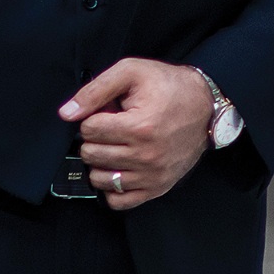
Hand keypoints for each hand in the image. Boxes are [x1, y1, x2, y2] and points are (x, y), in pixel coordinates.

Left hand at [62, 58, 215, 209]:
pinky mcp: (158, 187)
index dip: (94, 117)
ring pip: (99, 179)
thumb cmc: (170, 87)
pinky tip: (119, 168)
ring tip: (116, 146)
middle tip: (113, 128)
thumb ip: (95, 90)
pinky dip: (112, 187)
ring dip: (101, 162)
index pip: (88, 129)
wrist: (207, 105)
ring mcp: (152, 175)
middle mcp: (146, 155)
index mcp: (139, 126)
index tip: (109, 112)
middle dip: (96, 138)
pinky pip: (119, 201)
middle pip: (91, 154)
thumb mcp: (132, 72)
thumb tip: (67, 113)